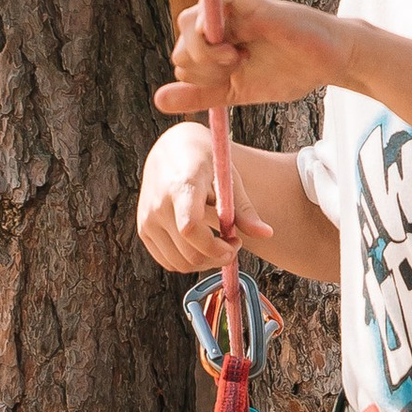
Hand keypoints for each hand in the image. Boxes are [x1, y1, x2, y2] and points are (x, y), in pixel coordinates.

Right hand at [136, 125, 272, 274]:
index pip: (190, 227)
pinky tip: (202, 246)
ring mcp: (147, 219)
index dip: (214, 246)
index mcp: (182, 187)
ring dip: (205, 263)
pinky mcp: (143, 229)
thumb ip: (244, 209)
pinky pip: (168, 261)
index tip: (236, 242)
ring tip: (220, 244)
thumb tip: (267, 234)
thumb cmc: (205, 161)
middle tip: (235, 243)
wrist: (171, 149)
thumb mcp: (228, 178)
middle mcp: (159, 205)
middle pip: (189, 252)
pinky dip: (188, 262)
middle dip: (218, 257)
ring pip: (179, 263)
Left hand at [154, 0, 350, 118]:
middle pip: (179, 43)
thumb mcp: (236, 92)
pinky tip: (233, 45)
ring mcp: (233, 9)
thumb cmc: (288, 72)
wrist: (329, 62)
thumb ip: (199, 95)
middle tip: (236, 68)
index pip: (181, 60)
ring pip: (188, 22)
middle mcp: (219, 22)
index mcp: (214, 43)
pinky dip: (214, 21)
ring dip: (206, 52)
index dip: (200, 78)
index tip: (232, 80)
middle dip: (203, 68)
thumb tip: (157, 99)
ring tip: (237, 58)